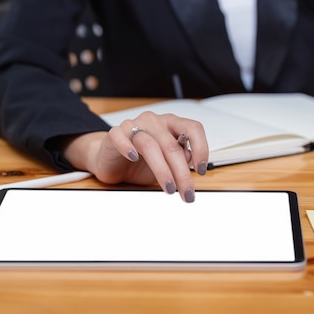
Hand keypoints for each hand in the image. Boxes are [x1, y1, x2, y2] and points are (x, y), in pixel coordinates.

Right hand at [62, 111, 208, 202]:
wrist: (111, 160)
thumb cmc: (140, 160)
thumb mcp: (166, 162)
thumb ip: (180, 157)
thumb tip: (190, 158)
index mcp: (171, 124)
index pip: (193, 128)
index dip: (201, 149)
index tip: (201, 170)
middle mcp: (154, 121)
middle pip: (172, 145)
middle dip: (182, 172)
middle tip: (186, 192)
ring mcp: (134, 125)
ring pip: (151, 145)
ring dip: (162, 170)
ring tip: (169, 188)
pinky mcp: (115, 133)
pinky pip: (121, 138)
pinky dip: (128, 148)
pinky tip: (133, 158)